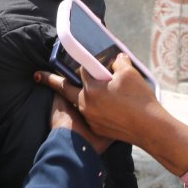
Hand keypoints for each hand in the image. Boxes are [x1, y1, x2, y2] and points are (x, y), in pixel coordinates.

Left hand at [37, 54, 187, 175]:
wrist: (150, 129)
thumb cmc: (140, 100)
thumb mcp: (131, 74)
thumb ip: (119, 62)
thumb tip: (116, 58)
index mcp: (92, 88)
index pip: (82, 70)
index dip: (85, 63)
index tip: (75, 58)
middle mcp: (86, 103)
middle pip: (66, 87)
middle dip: (51, 80)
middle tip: (38, 75)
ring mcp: (90, 118)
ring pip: (79, 102)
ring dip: (78, 95)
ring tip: (80, 90)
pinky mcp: (97, 128)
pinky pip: (90, 115)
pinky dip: (93, 108)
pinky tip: (102, 106)